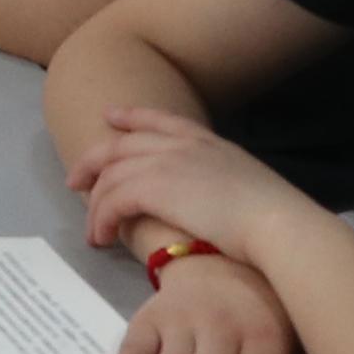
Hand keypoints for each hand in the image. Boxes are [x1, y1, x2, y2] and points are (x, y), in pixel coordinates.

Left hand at [66, 104, 317, 266]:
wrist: (279, 225)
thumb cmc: (276, 218)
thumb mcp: (250, 187)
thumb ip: (227, 185)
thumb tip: (222, 204)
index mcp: (209, 142)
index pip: (161, 121)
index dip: (132, 117)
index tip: (111, 116)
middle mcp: (182, 146)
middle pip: (121, 145)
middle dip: (93, 162)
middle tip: (75, 181)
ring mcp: (165, 163)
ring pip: (111, 177)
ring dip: (96, 207)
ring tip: (92, 232)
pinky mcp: (152, 188)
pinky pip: (111, 201)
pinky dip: (100, 220)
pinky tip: (101, 237)